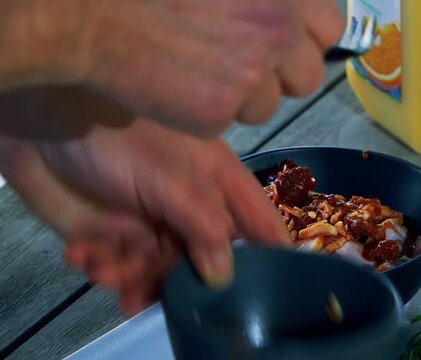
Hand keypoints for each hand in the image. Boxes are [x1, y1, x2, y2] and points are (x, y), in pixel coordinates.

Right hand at [0, 0, 343, 134]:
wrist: (93, 12)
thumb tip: (292, 14)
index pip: (329, 30)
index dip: (303, 40)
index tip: (280, 42)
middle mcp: (280, 24)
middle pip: (308, 76)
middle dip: (278, 76)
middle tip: (236, 59)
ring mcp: (255, 67)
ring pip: (269, 105)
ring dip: (241, 95)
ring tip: (197, 64)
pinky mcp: (224, 105)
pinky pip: (231, 121)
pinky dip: (208, 111)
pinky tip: (177, 81)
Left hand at [0, 87, 289, 311]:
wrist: (42, 120)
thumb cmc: (118, 137)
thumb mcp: (170, 179)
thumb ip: (202, 226)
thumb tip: (224, 277)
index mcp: (217, 182)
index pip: (256, 220)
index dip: (269, 251)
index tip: (272, 284)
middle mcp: (190, 206)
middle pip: (205, 258)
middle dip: (184, 280)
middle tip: (161, 291)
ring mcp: (152, 220)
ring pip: (159, 270)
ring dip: (135, 279)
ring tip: (108, 271)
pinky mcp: (112, 233)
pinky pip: (118, 267)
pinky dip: (102, 269)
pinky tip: (85, 257)